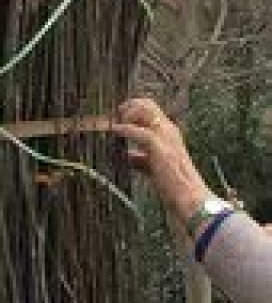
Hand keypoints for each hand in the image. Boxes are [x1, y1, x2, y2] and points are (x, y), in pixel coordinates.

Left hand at [114, 97, 209, 225]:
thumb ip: (140, 159)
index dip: (132, 109)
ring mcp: (166, 137)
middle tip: (114, 118)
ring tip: (112, 125)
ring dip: (125, 115)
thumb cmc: (174, 185)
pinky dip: (125, 130)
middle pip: (147, 104)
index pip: (150, 109)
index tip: (117, 118)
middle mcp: (169, 130)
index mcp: (169, 133)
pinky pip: (139, 132)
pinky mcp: (160, 150)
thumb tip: (126, 156)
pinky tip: (115, 131)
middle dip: (127, 106)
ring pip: (145, 111)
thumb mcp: (154, 167)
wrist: (190, 198)